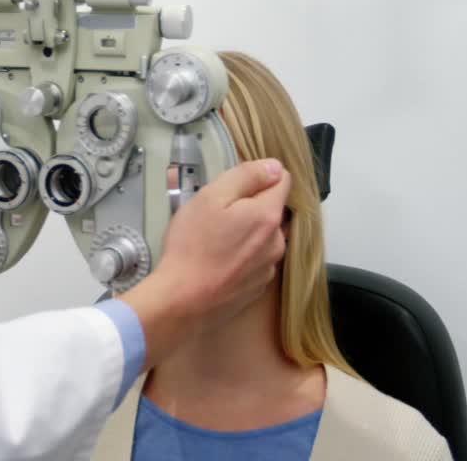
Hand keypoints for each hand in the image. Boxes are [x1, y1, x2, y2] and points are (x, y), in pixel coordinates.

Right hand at [119, 159, 289, 368]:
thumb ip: (246, 176)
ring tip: (216, 240)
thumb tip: (275, 166)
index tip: (235, 186)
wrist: (183, 301)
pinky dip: (243, 256)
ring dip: (248, 233)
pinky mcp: (257, 287)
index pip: (283, 180)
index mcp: (268, 215)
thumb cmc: (193, 245)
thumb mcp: (211, 197)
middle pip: (272, 210)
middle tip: (218, 214)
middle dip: (252, 206)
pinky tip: (219, 261)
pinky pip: (256, 260)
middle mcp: (277, 241)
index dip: (259, 176)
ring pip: (264, 237)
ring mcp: (269, 267)